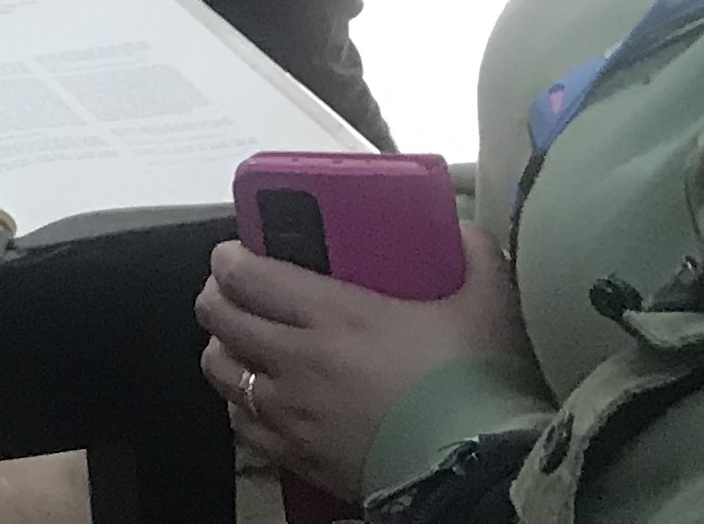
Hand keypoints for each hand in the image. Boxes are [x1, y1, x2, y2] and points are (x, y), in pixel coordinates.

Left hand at [197, 222, 524, 503]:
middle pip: (218, 317)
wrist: (478, 474)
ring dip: (225, 351)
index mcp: (334, 314)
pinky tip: (263, 399)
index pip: (244, 274)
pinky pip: (242, 426)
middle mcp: (299, 359)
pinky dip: (242, 407)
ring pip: (220, 371)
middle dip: (218, 297)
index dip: (228, 258)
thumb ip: (474, 257)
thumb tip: (464, 230)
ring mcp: (292, 412)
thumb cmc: (477, 388)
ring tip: (244, 344)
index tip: (237, 253)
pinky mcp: (298, 457)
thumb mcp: (485, 307)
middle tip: (236, 293)